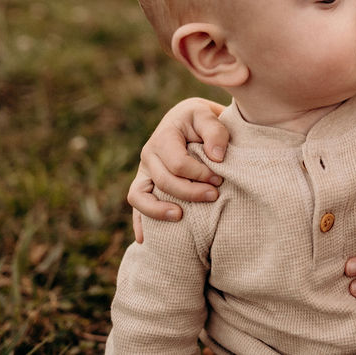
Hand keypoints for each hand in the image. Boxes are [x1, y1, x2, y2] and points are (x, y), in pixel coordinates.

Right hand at [127, 98, 228, 240]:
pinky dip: (139, 222)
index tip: (219, 179)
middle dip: (190, 192)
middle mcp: (149, 155)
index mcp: (163, 137)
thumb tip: (216, 157)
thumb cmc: (201, 119)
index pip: (178, 163)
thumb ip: (215, 131)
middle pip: (163, 182)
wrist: (189, 120)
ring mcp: (144, 171)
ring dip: (158, 211)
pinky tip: (145, 240)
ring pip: (139, 196)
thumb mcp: (208, 116)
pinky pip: (136, 205)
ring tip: (180, 217)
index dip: (200, 175)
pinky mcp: (144, 184)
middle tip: (214, 196)